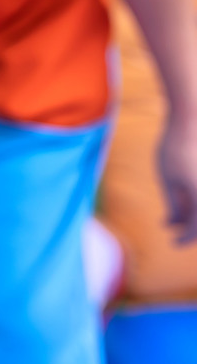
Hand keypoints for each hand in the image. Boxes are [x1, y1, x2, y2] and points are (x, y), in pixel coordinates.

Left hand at [158, 110, 196, 243]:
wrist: (190, 120)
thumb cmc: (174, 149)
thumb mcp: (168, 180)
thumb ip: (175, 204)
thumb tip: (176, 223)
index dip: (186, 238)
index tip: (173, 242)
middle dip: (190, 226)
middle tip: (169, 226)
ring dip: (192, 214)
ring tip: (170, 215)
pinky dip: (194, 201)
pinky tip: (180, 199)